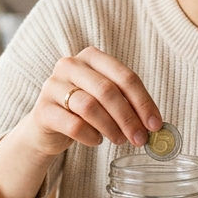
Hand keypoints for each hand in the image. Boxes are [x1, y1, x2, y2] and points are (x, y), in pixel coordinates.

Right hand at [19, 46, 161, 155]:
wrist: (47, 127)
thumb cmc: (83, 111)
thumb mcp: (106, 100)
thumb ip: (128, 105)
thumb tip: (154, 126)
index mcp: (92, 57)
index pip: (125, 76)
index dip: (143, 102)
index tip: (155, 125)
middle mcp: (70, 65)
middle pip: (107, 90)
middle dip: (128, 118)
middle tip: (140, 139)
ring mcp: (53, 85)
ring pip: (89, 106)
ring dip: (111, 128)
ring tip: (119, 140)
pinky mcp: (43, 110)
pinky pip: (73, 125)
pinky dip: (90, 136)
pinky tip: (96, 141)